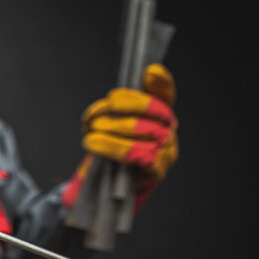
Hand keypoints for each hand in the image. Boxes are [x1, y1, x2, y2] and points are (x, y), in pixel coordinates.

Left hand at [63, 64, 178, 209]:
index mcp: (159, 114)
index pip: (165, 93)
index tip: (150, 71)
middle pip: (152, 110)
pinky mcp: (157, 171)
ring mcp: (166, 151)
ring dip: (112, 130)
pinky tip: (94, 145)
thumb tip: (112, 101)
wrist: (109, 187)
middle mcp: (168, 130)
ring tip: (89, 134)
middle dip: (119, 108)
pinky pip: (140, 156)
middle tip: (94, 117)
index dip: (161, 82)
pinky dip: (114, 148)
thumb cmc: (111, 150)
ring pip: (145, 132)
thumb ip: (113, 110)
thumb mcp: (109, 126)